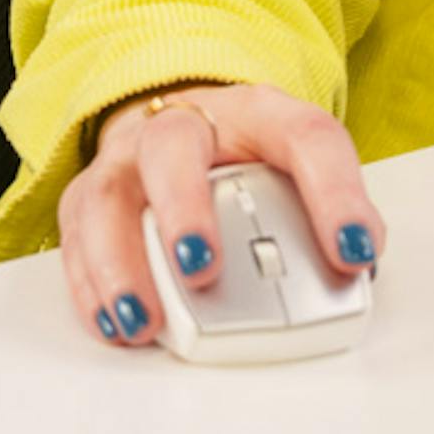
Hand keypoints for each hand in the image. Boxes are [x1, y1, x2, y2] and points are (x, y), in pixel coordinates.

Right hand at [58, 81, 385, 351]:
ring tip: (144, 320)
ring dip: (122, 264)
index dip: (335, 194)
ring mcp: (127, 158)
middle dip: (183, 210)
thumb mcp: (299, 163)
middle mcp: (183, 124)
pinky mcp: (88, 197)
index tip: (356, 251)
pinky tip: (115, 323)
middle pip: (172, 147)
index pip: (305, 137)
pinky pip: (76, 238)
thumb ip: (330, 208)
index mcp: (257, 111)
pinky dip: (91, 288)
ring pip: (107, 197)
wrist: (189, 124)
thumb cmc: (248, 152)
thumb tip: (355, 264)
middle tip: (202, 267)